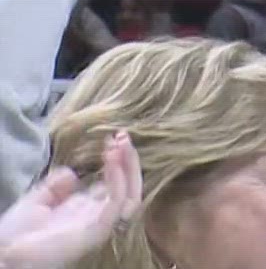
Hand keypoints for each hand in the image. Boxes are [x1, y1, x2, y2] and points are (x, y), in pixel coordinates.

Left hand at [0, 132, 141, 268]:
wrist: (4, 253)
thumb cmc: (16, 233)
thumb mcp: (37, 201)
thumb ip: (55, 186)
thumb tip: (72, 173)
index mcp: (85, 211)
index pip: (114, 185)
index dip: (116, 161)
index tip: (110, 139)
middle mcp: (96, 216)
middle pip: (127, 188)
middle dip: (128, 161)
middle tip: (123, 136)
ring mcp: (99, 224)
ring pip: (129, 194)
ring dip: (128, 167)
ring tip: (121, 144)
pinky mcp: (97, 229)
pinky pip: (116, 203)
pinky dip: (118, 179)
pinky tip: (111, 159)